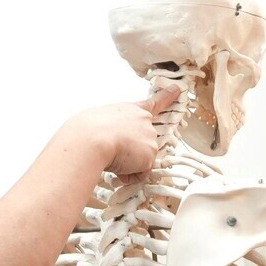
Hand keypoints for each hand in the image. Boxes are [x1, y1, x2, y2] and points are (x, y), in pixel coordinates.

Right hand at [59, 86, 180, 182]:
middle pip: (143, 144)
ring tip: (112, 155)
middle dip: (130, 153)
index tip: (177, 89)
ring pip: (140, 161)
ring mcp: (150, 138)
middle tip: (113, 150)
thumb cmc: (88, 129)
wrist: (91, 138)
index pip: (154, 102)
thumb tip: (111, 146)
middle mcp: (145, 121)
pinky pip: (139, 174)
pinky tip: (118, 167)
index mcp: (131, 110)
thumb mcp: (100, 121)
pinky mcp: (150, 156)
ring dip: (127, 165)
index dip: (167, 96)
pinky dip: (128, 176)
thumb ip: (113, 130)